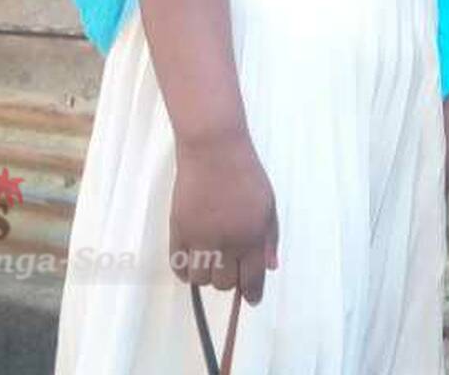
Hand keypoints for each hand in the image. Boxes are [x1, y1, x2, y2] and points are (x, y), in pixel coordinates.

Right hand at [170, 131, 278, 305]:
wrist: (213, 149)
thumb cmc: (245, 172)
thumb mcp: (268, 202)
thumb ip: (270, 237)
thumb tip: (269, 267)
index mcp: (252, 235)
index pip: (251, 278)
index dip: (252, 293)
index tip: (251, 299)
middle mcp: (227, 241)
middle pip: (224, 283)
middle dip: (229, 280)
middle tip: (230, 267)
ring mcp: (200, 236)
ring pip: (201, 279)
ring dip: (207, 274)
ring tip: (211, 260)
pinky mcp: (179, 229)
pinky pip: (178, 265)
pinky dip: (185, 269)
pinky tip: (192, 262)